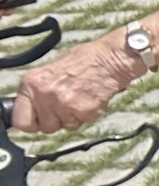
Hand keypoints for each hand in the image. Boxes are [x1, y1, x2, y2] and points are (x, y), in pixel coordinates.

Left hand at [15, 37, 139, 133]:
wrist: (111, 58)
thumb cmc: (84, 59)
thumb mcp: (51, 68)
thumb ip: (38, 89)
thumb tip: (31, 107)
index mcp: (32, 83)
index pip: (20, 120)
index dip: (32, 122)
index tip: (38, 120)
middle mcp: (45, 95)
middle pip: (45, 127)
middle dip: (56, 120)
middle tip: (66, 105)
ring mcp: (65, 104)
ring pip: (64, 126)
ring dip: (72, 117)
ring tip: (80, 99)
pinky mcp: (84, 111)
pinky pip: (81, 123)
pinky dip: (87, 115)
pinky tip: (90, 99)